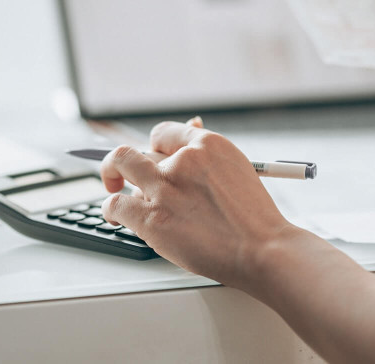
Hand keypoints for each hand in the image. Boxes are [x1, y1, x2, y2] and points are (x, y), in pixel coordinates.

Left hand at [100, 118, 295, 289]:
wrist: (264, 250)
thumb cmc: (254, 217)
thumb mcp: (237, 168)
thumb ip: (208, 152)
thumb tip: (191, 123)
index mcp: (207, 144)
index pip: (162, 134)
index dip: (153, 147)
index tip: (150, 157)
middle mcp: (183, 161)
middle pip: (138, 149)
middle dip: (128, 162)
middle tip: (123, 174)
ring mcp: (165, 188)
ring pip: (120, 167)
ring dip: (118, 181)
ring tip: (121, 192)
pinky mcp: (152, 218)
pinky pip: (115, 204)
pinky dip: (110, 210)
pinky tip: (115, 216)